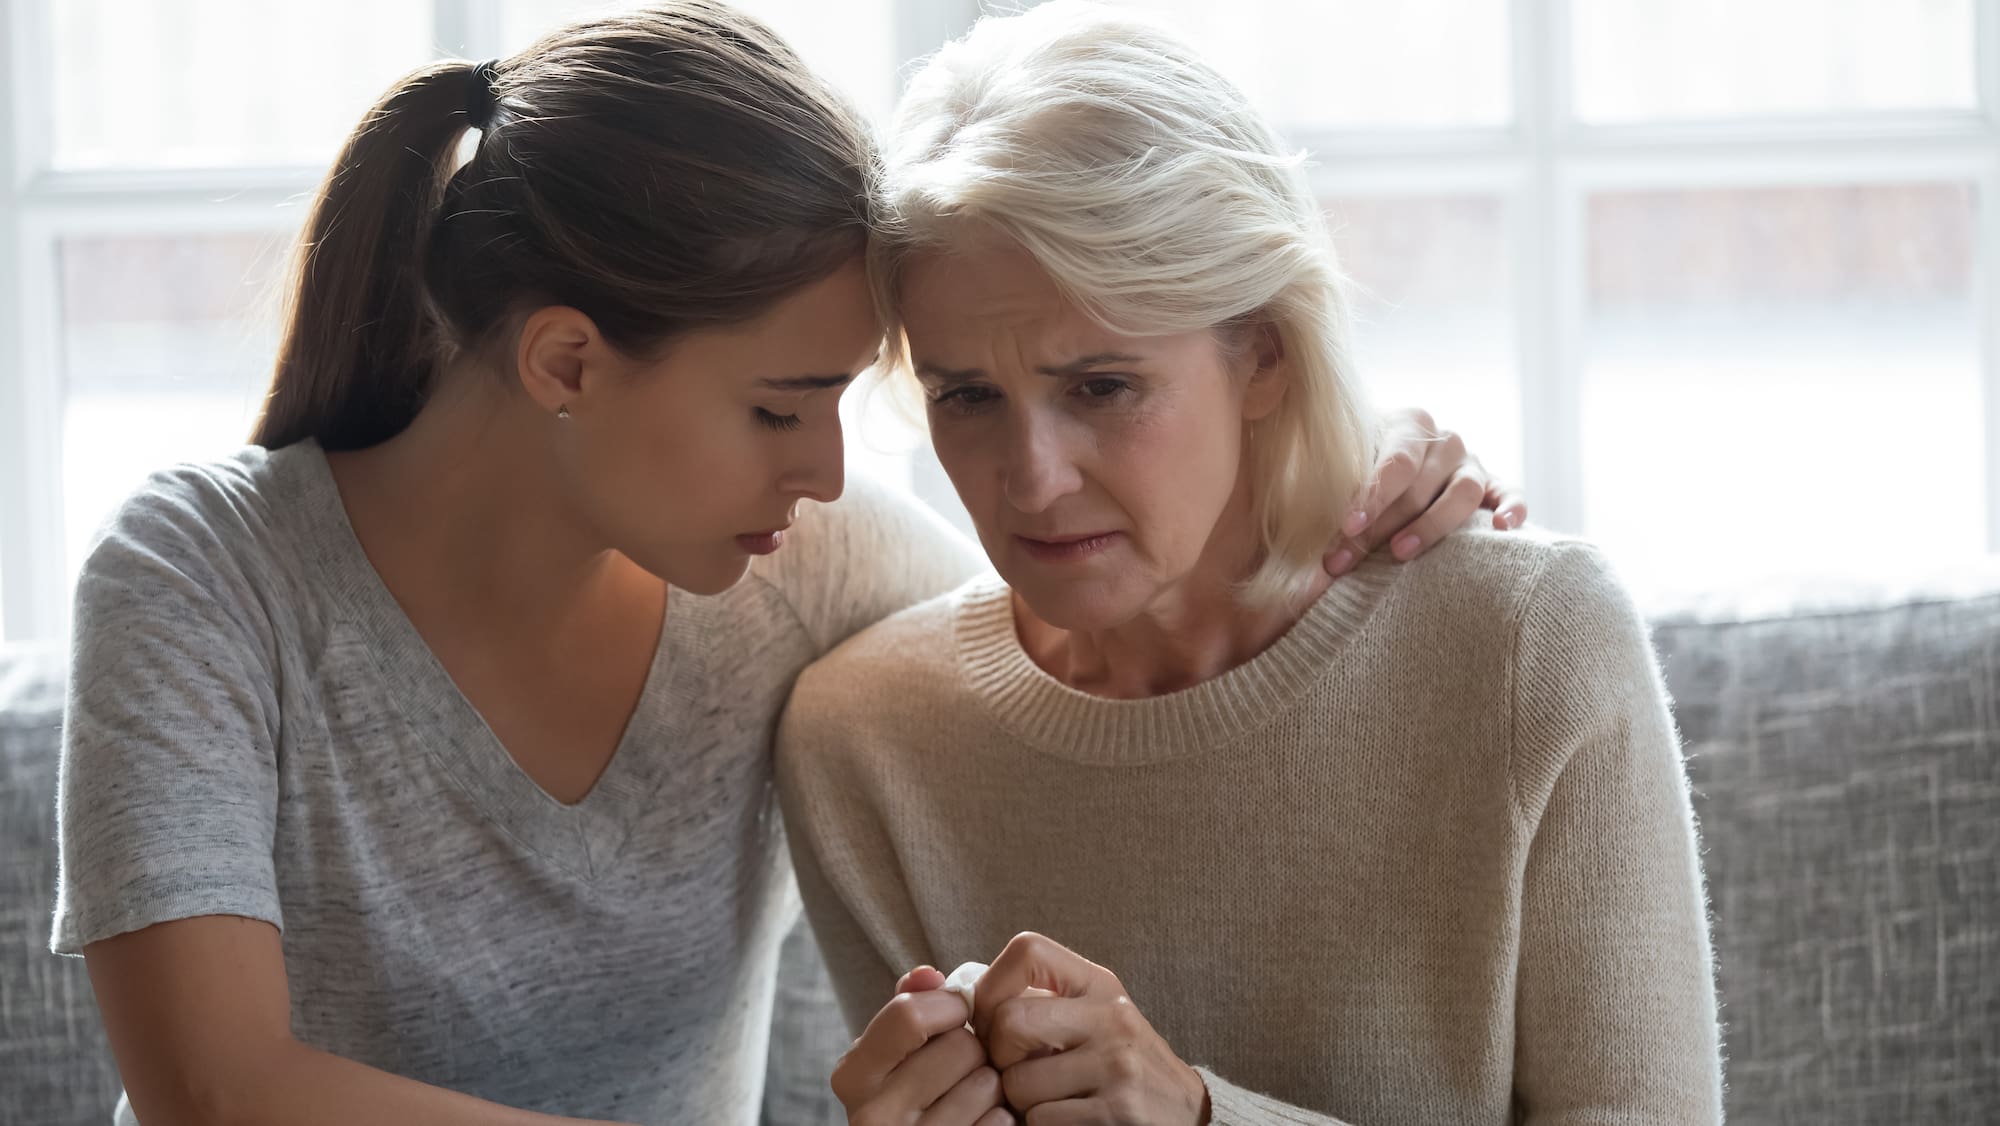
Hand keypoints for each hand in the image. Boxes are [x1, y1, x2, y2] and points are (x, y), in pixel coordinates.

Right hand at [833, 966, 1013, 1125]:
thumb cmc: (909, 1091)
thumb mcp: (893, 1050)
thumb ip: (908, 1006)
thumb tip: (928, 974)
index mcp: (852, 1075)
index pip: (910, 1016)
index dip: (949, 1006)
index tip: (958, 1013)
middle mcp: (873, 1114)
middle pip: (959, 1047)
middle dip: (973, 1048)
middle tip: (961, 1066)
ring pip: (986, 1083)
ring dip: (991, 1083)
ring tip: (970, 1095)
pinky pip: (999, 1120)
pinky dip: (999, 1116)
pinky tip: (979, 1120)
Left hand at [969, 933, 1208, 1125]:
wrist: (1184, 1113)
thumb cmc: (1119, 1063)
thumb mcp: (1092, 1016)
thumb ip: (1040, 1002)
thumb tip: (958, 999)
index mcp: (1098, 984)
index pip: (1027, 951)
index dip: (991, 986)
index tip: (990, 1020)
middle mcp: (1110, 1016)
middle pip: (1010, 1022)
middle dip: (997, 1057)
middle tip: (1014, 1071)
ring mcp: (1115, 1064)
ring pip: (1018, 1082)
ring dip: (1018, 1102)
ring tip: (1044, 1098)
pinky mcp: (1115, 1111)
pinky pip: (1040, 1120)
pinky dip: (1040, 1125)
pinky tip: (1064, 1118)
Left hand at [1323, 406, 1528, 577]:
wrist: (1391, 463)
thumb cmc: (1353, 467)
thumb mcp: (1334, 462)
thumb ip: (1319, 480)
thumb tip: (1295, 515)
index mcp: (1408, 423)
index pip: (1394, 463)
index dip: (1370, 496)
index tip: (1346, 527)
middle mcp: (1444, 440)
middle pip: (1419, 486)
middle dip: (1379, 527)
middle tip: (1345, 561)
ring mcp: (1472, 464)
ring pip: (1462, 494)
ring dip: (1431, 526)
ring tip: (1401, 552)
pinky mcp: (1494, 487)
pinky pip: (1511, 494)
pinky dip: (1512, 508)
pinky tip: (1501, 528)